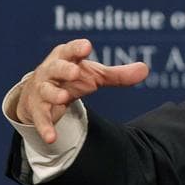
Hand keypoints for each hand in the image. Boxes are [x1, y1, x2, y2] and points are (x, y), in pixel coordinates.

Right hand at [14, 39, 148, 143]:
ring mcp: (43, 89)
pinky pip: (41, 118)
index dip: (78, 48)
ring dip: (54, 94)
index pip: (71, 49)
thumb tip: (145, 69)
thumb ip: (118, 74)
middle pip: (56, 67)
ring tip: (63, 98)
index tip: (87, 46)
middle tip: (75, 73)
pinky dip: (46, 127)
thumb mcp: (95, 75)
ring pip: (46, 90)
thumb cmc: (72, 77)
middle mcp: (51, 70)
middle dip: (64, 69)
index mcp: (66, 57)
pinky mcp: (38, 109)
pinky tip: (51, 138)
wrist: (40, 93)